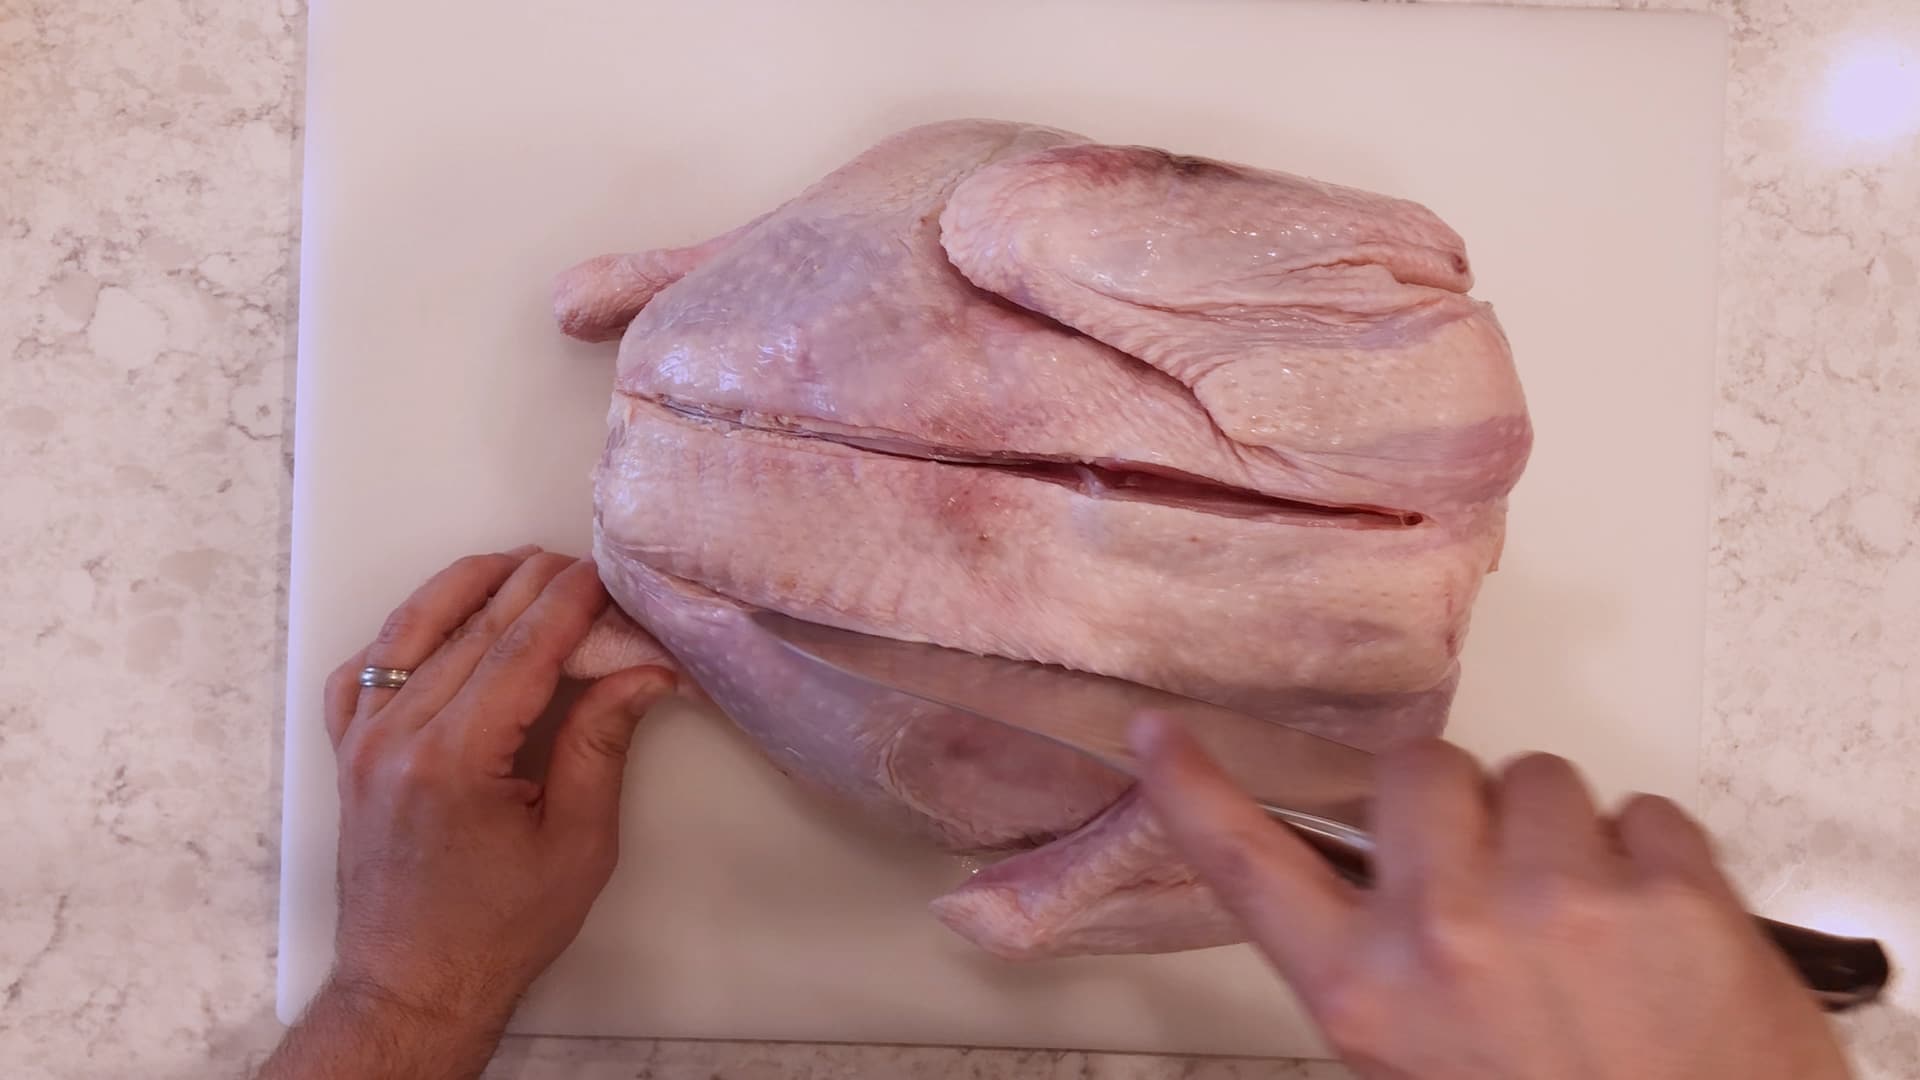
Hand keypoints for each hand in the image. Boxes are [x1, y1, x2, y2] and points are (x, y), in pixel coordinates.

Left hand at [294, 548, 670, 1073]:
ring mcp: (362, 738)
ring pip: (412, 629)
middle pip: (472, 625)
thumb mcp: (577, 843)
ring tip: (522, 566)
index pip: (522, 646)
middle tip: (583, 564)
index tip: (608, 573)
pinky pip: (367, 666)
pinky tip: (443, 618)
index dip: (572, 601)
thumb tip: (643, 669)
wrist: (414, 982)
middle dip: (532, 583)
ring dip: (470, 587)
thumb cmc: (500, 927)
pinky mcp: (348, 749)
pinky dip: (406, 630)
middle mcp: (398, 734)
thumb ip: (601, 743)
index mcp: (457, 757)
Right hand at [1133, 715, 1851, 1079]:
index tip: (1161, 734)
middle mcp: (1446, 933)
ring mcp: (1559, 900)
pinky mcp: (1668, 891)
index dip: (1195, 792)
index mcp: (1366, 994)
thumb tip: (1373, 874)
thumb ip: (1379, 969)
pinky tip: (1658, 931)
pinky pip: (1643, 808)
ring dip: (1560, 828)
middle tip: (1492, 867)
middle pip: (1420, 768)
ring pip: (1538, 774)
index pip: (1251, 865)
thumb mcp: (1417, 1062)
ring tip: (1588, 921)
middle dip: (1457, 801)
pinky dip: (1654, 857)